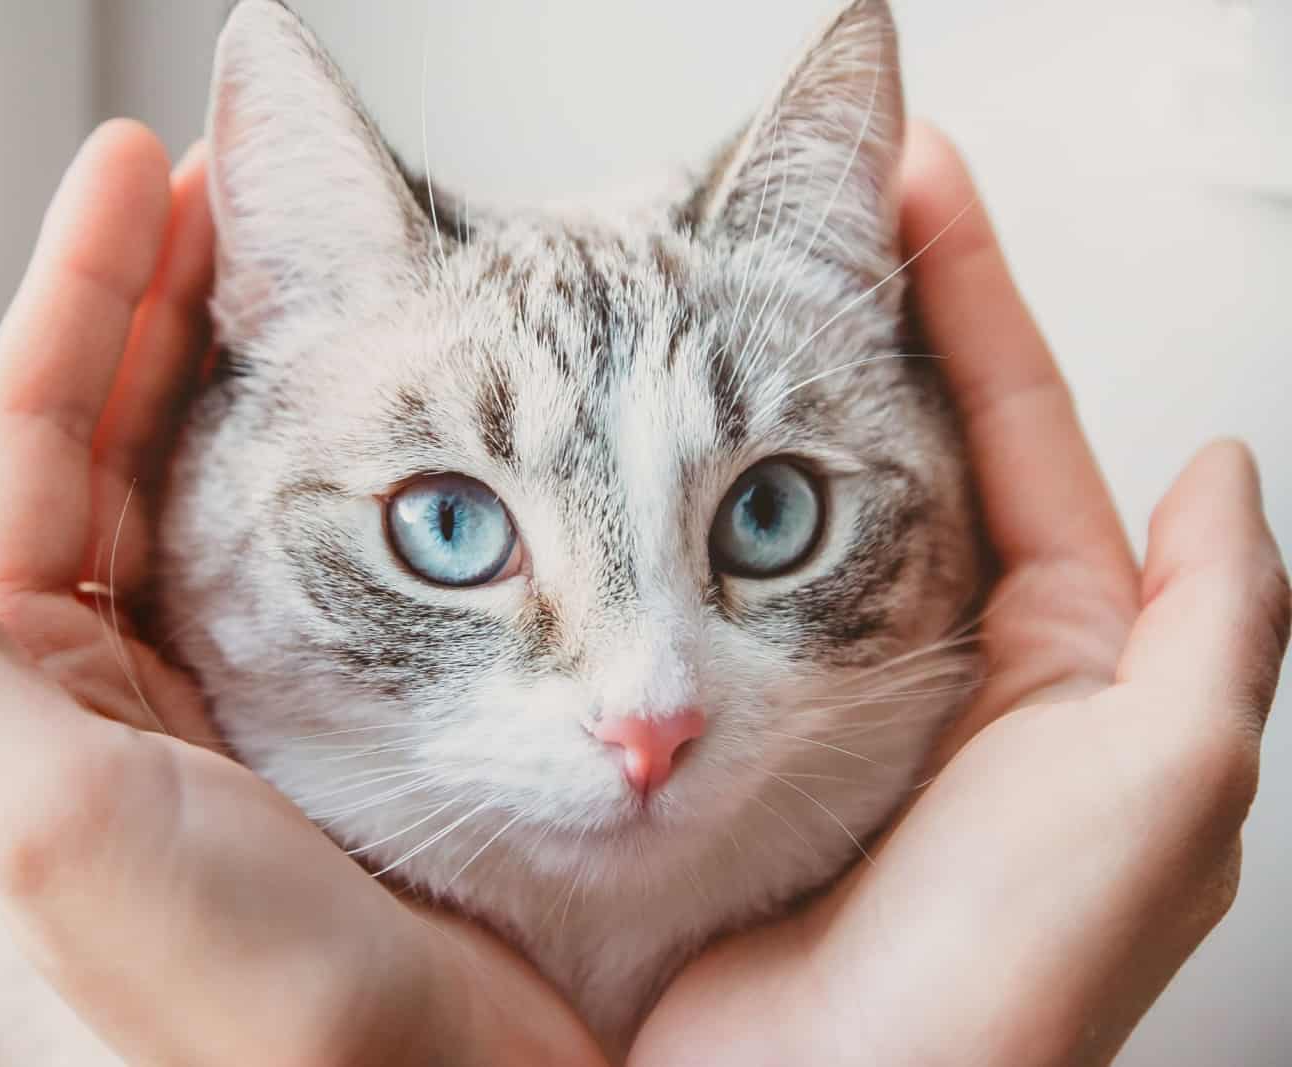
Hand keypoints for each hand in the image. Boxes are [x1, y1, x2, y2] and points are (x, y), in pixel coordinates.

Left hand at [0, 120, 603, 1066]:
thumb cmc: (250, 994)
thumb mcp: (56, 821)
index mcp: (28, 687)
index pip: (30, 446)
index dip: (78, 298)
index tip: (142, 168)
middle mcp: (108, 674)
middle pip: (117, 437)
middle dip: (154, 298)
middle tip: (224, 173)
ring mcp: (219, 679)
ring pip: (207, 477)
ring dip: (232, 357)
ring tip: (281, 249)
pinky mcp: (323, 698)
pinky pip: (301, 541)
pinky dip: (317, 451)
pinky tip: (347, 387)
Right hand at [629, 124, 1291, 1066]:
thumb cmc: (1009, 971)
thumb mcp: (1168, 785)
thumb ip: (1215, 624)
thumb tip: (1221, 474)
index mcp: (1070, 658)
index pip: (1018, 435)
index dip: (968, 301)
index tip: (910, 183)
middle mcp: (948, 667)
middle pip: (901, 450)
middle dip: (859, 325)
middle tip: (794, 209)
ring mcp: (828, 693)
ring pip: (795, 511)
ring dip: (766, 400)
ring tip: (713, 292)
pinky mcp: (735, 734)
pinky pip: (715, 593)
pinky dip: (688, 511)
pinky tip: (650, 446)